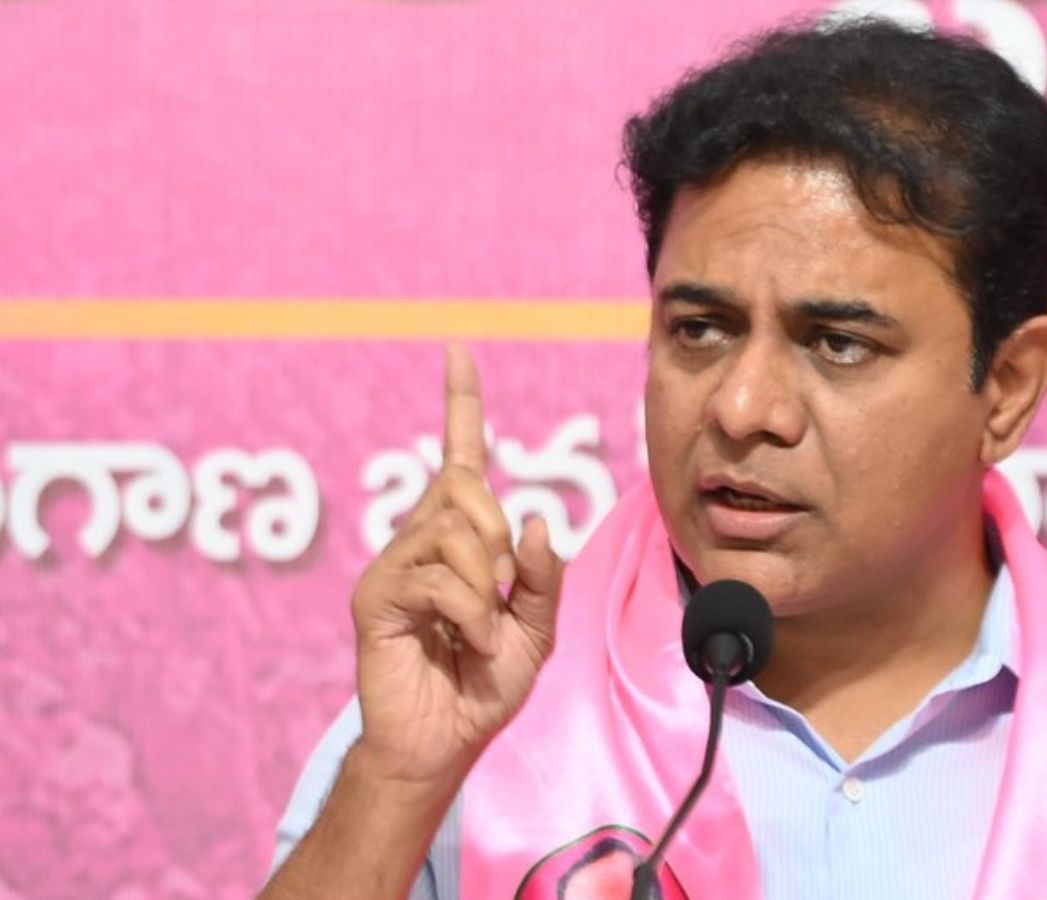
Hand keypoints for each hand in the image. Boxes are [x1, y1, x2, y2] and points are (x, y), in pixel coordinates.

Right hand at [349, 344, 562, 787]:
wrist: (445, 741)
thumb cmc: (486, 684)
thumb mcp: (538, 628)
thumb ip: (544, 575)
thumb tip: (535, 518)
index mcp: (460, 540)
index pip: (460, 459)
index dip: (461, 405)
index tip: (458, 352)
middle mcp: (421, 540)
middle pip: (466, 490)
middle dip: (500, 540)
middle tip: (504, 595)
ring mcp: (393, 566)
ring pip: (455, 531)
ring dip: (489, 587)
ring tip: (482, 631)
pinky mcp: (375, 597)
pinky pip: (437, 576)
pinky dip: (471, 612)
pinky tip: (469, 643)